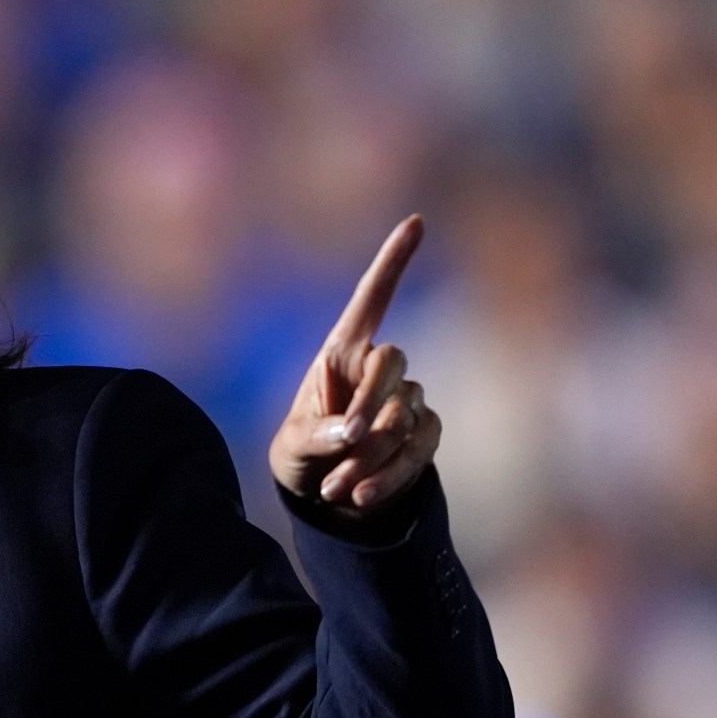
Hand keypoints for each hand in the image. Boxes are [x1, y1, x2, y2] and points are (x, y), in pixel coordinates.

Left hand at [268, 215, 442, 516]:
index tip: (416, 221)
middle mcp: (379, 367)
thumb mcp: (293, 446)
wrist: (323, 491)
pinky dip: (390, 474)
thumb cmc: (301, 453)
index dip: (393, 261)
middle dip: (369, 402)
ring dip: (370, 454)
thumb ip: (315, 435)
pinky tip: (359, 496)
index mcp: (342, 352)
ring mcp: (407, 398)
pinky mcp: (423, 432)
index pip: (372, 299)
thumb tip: (349, 433)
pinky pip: (420, 447)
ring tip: (333, 488)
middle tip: (342, 440)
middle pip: (392, 362)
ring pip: (404, 414)